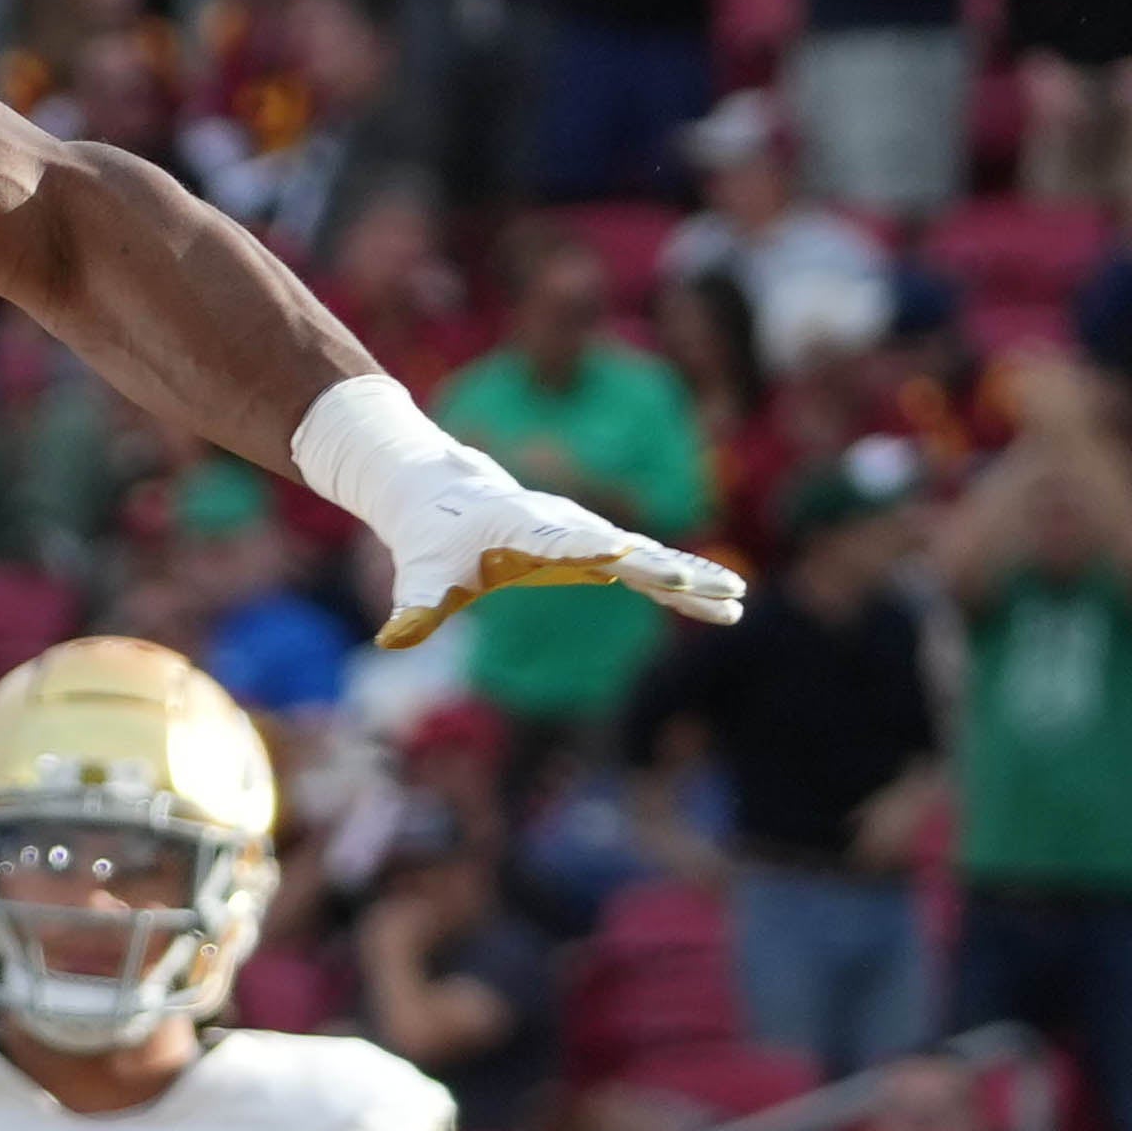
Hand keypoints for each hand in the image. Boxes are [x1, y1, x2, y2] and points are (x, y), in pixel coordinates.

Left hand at [298, 376, 745, 657]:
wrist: (441, 493)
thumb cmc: (432, 535)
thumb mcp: (422, 572)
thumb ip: (415, 604)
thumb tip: (393, 637)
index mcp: (529, 526)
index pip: (568, 538)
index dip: (595, 546)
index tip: (625, 553)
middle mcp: (569, 525)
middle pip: (628, 548)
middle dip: (670, 569)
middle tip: (714, 588)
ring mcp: (590, 533)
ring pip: (651, 556)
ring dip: (695, 579)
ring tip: (738, 602)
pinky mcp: (598, 546)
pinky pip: (649, 566)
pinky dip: (685, 583)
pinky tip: (723, 606)